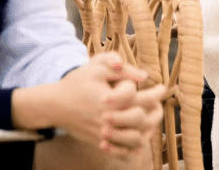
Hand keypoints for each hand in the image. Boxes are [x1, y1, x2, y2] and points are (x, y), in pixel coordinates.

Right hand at [11, 52, 159, 149]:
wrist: (55, 105)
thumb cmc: (77, 82)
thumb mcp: (97, 67)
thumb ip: (121, 68)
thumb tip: (144, 76)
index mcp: (110, 98)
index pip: (140, 97)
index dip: (156, 92)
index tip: (163, 88)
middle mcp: (108, 117)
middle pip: (141, 119)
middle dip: (155, 111)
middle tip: (159, 104)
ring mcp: (104, 132)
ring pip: (135, 138)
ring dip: (147, 130)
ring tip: (152, 120)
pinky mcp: (99, 141)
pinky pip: (122, 151)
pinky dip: (134, 147)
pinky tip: (140, 136)